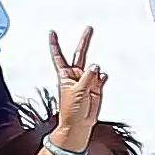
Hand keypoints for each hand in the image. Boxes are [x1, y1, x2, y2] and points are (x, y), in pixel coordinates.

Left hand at [48, 27, 106, 141]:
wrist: (79, 125)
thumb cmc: (71, 110)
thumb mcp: (77, 91)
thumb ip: (88, 77)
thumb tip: (96, 65)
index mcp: (65, 75)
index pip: (59, 56)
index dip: (55, 44)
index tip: (52, 32)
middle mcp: (76, 75)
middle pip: (80, 54)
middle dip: (85, 41)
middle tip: (89, 29)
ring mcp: (87, 81)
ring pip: (94, 68)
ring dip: (96, 72)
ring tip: (94, 82)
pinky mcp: (96, 88)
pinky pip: (101, 77)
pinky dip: (102, 78)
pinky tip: (102, 79)